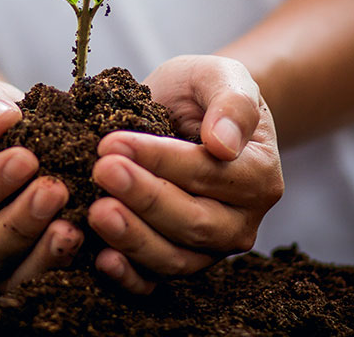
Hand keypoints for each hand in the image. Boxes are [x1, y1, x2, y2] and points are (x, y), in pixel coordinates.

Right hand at [0, 80, 82, 289]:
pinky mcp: (20, 275)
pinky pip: (43, 280)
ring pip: (12, 276)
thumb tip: (0, 120)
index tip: (24, 158)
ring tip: (74, 225)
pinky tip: (91, 240)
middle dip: (20, 222)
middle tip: (54, 189)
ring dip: (44, 253)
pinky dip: (67, 264)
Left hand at [88, 55, 282, 293]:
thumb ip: (230, 103)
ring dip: (132, 237)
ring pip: (174, 255)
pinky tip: (103, 260)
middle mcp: (240, 218)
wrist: (191, 112)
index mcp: (257, 173)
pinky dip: (131, 276)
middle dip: (143, 197)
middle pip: (192, 220)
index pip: (205, 172)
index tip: (114, 142)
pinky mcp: (180, 257)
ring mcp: (211, 245)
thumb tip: (225, 143)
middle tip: (101, 171)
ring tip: (96, 212)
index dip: (159, 159)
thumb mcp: (220, 76)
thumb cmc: (204, 92)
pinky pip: (159, 278)